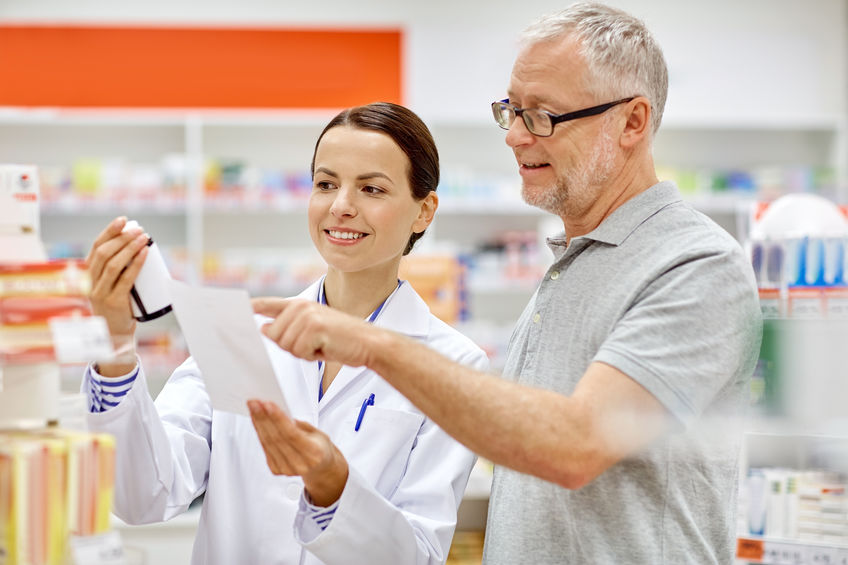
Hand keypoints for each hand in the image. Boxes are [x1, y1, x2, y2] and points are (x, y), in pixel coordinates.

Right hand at [86, 216, 148, 373]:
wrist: (115, 334)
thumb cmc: (118, 305)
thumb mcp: (112, 284)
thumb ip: (119, 269)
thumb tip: (140, 244)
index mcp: (89, 274)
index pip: (96, 247)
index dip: (109, 231)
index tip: (123, 220)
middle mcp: (90, 282)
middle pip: (103, 252)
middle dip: (122, 237)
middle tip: (139, 230)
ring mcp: (100, 293)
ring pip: (113, 264)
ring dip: (130, 248)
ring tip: (144, 238)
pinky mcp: (113, 302)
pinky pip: (125, 279)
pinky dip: (135, 264)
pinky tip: (144, 254)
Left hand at [248, 399, 348, 506]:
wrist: (321, 467)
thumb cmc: (320, 446)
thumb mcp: (317, 432)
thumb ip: (298, 424)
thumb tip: (278, 413)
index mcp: (314, 453)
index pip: (291, 434)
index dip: (278, 418)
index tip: (267, 404)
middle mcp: (300, 464)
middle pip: (277, 438)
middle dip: (263, 418)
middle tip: (255, 403)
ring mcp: (287, 470)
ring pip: (268, 443)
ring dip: (258, 423)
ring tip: (253, 408)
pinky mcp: (276, 470)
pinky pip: (265, 448)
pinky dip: (260, 432)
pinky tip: (257, 421)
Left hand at [252, 297, 376, 367]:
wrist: (369, 343)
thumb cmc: (341, 340)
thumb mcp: (311, 331)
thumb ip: (287, 328)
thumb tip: (263, 329)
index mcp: (299, 305)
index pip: (268, 304)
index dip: (249, 307)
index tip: (231, 309)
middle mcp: (300, 307)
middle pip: (273, 336)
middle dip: (291, 347)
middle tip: (314, 344)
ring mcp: (307, 316)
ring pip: (285, 345)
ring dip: (303, 352)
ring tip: (322, 345)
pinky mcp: (314, 327)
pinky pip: (299, 351)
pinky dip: (312, 355)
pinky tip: (326, 347)